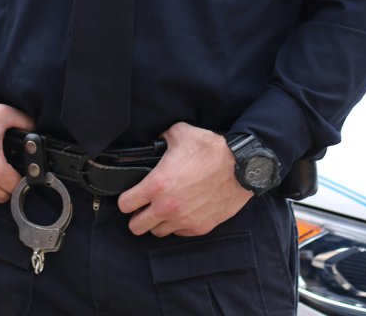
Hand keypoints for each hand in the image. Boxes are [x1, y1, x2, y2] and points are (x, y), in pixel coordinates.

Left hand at [117, 121, 251, 236]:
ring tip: (162, 210)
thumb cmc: (210, 149)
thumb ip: (161, 138)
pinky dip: (177, 225)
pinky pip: (179, 233)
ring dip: (157, 222)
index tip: (129, 195)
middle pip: (136, 227)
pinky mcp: (200, 227)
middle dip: (136, 217)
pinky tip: (181, 212)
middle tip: (142, 207)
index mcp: (156, 185)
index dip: (125, 199)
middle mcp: (167, 207)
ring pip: (157, 232)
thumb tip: (155, 141)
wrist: (240, 167)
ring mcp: (183, 220)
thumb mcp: (179, 133)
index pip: (125, 204)